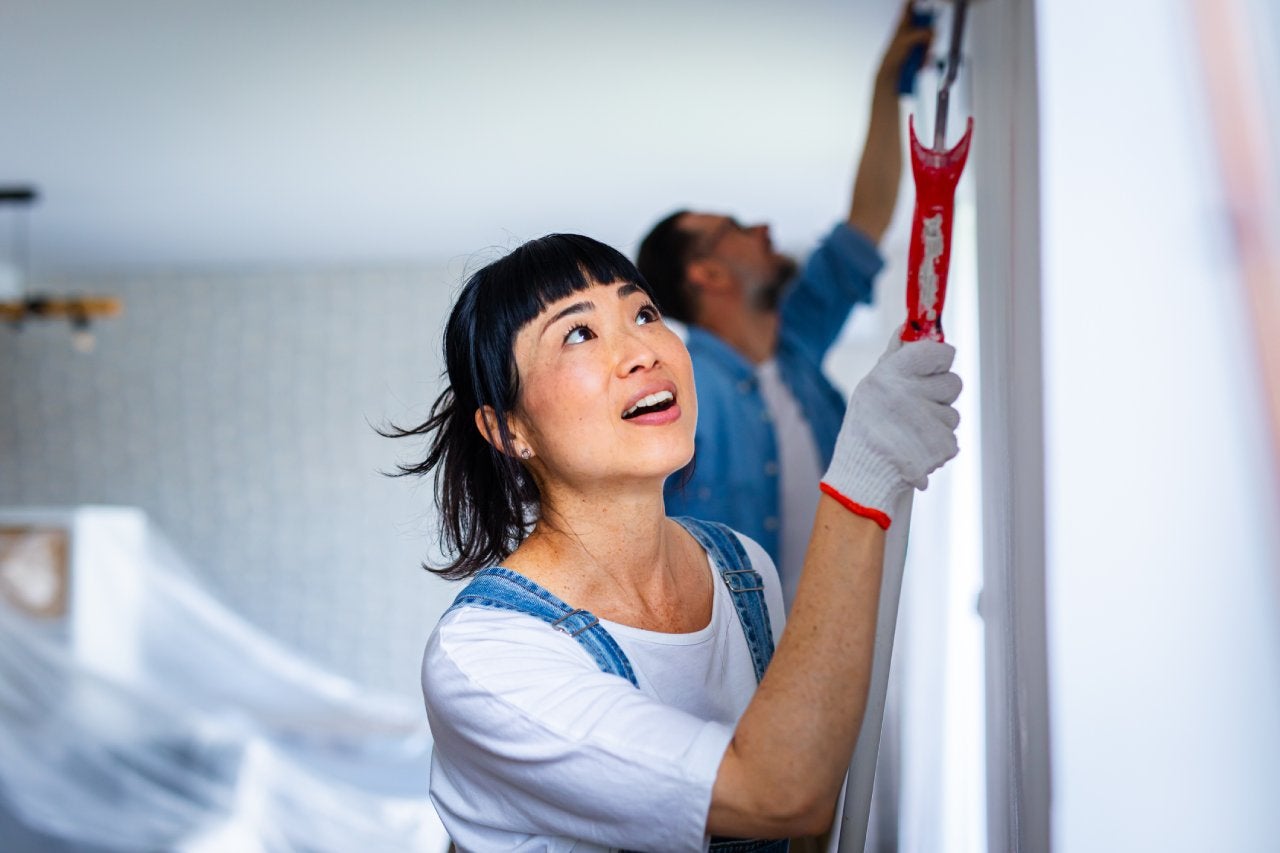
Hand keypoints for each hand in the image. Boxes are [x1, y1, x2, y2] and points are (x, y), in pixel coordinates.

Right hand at [820, 330, 960, 526]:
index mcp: (893, 373)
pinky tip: (916, 448)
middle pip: (953, 383)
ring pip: (953, 414)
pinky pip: (952, 437)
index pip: (940, 352)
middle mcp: (911, 394)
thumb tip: (906, 327)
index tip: (931, 369)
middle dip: (940, 394)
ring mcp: (928, 421)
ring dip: (937, 423)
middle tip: (917, 407)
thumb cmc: (865, 426)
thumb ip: (895, 357)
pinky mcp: (942, 446)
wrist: (862, 474)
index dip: (939, 360)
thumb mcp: (872, 386)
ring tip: (912, 433)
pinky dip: (937, 445)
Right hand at [847, 5, 933, 241]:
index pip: (895, 74)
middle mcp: (879, 109)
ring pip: (889, 59)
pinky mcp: (880, 112)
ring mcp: (877, 109)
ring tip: (920, 12)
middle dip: (903, 32)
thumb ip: (911, 156)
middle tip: (916, 7)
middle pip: (890, 60)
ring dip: (905, 33)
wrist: (869, 209)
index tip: (921, 31)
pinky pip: (891, 71)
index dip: (906, 50)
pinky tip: (925, 37)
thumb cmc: (882, 199)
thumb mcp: (904, 170)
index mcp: (886, 119)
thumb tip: (928, 160)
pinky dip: (906, 50)